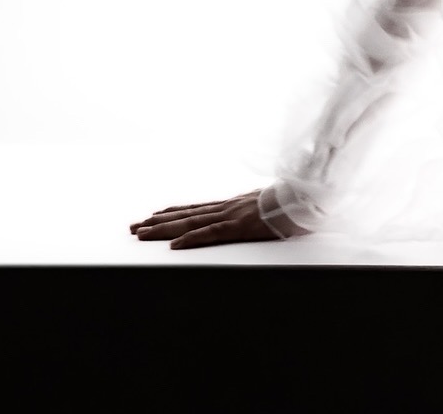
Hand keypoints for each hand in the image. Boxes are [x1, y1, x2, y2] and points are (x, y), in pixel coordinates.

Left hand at [131, 189, 283, 249]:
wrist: (308, 196)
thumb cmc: (294, 203)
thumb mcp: (270, 207)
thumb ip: (255, 212)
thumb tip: (251, 216)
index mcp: (234, 204)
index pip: (197, 208)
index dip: (174, 212)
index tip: (152, 216)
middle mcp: (228, 207)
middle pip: (187, 214)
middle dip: (158, 222)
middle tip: (134, 228)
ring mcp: (233, 214)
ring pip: (192, 222)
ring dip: (165, 229)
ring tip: (142, 233)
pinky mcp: (241, 226)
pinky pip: (212, 233)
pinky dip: (192, 239)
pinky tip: (175, 246)